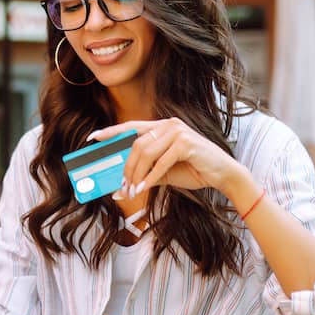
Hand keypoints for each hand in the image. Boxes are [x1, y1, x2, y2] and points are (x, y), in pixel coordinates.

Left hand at [87, 117, 242, 198]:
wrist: (222, 174)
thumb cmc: (193, 170)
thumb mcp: (163, 173)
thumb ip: (143, 175)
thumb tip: (119, 190)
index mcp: (161, 127)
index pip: (131, 127)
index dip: (110, 132)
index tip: (92, 138)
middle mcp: (168, 124)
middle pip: (136, 144)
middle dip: (126, 167)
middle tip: (121, 186)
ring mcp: (178, 131)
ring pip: (146, 152)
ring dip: (136, 174)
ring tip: (133, 190)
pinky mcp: (187, 143)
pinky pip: (161, 162)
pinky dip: (151, 177)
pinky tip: (144, 188)